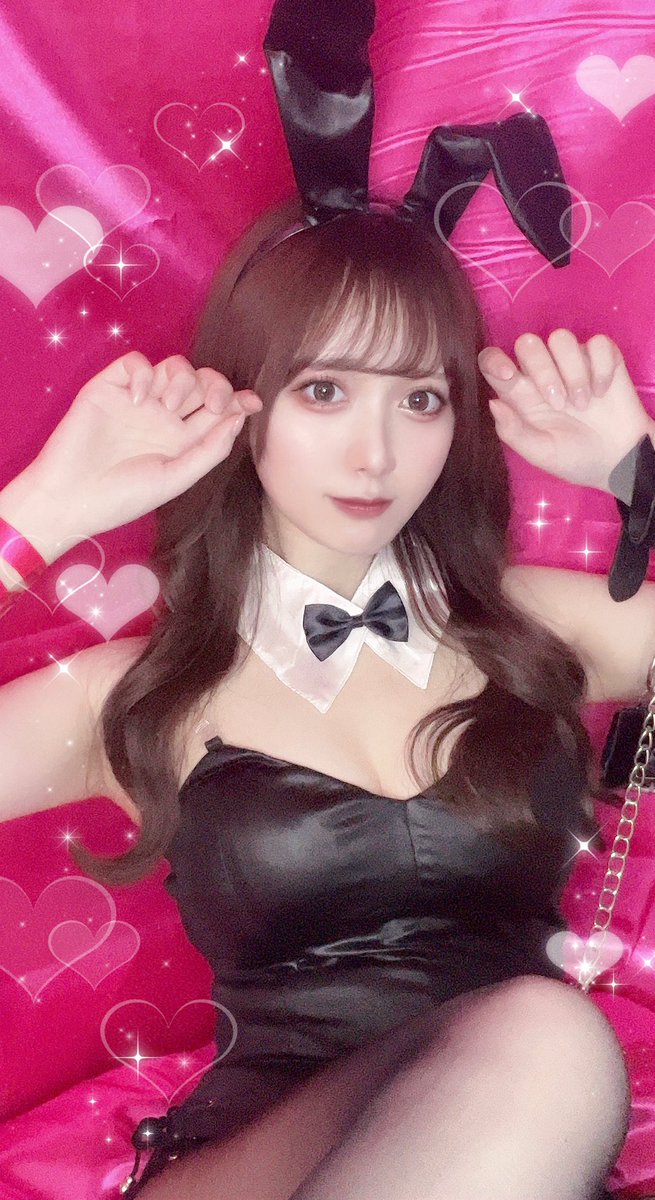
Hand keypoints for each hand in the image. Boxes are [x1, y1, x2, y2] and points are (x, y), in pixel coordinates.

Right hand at [27, 351, 262, 538]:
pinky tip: (139, 399)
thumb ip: (209, 450)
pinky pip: (135, 363)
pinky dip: (144, 373)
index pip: (217, 411)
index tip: (253, 402)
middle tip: (211, 406)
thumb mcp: (174, 479)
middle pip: (201, 383)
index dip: (238, 400)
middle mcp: (163, 417)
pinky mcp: (109, 387)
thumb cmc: (121, 498)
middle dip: (215, 386)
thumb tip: (239, 418)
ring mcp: (137, 400)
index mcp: (181, 440)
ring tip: (167, 407)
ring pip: (174, 366)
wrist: (69, 498)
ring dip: (181, 379)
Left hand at [477, 330, 654, 491]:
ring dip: (573, 372)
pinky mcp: (602, 357)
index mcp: (519, 393)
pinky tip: (602, 391)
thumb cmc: (574, 457)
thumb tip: (493, 403)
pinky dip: (601, 367)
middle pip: (527, 343)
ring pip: (561, 338)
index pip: (493, 361)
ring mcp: (571, 362)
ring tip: (584, 404)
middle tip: (560, 403)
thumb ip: (513, 431)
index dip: (494, 360)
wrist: (618, 461)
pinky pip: (598, 343)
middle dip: (543, 370)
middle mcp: (541, 371)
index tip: (509, 375)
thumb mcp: (540, 453)